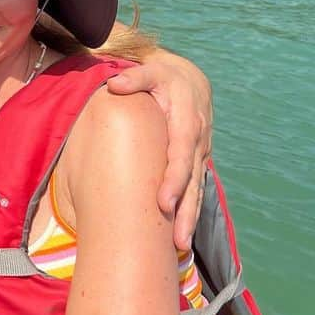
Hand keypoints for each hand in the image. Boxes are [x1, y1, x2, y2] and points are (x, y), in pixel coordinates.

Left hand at [107, 52, 212, 249]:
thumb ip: (134, 77)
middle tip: (176, 238)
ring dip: (190, 217)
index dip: (174, 179)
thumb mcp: (150, 70)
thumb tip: (115, 84)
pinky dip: (190, 209)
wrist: (189, 79)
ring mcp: (199, 153)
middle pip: (192, 181)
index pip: (180, 154)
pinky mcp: (196, 160)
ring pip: (197, 189)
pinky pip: (195, 188)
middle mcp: (197, 141)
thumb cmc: (163, 75)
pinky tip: (180, 232)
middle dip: (185, 210)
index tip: (162, 202)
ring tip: (180, 245)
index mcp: (186, 121)